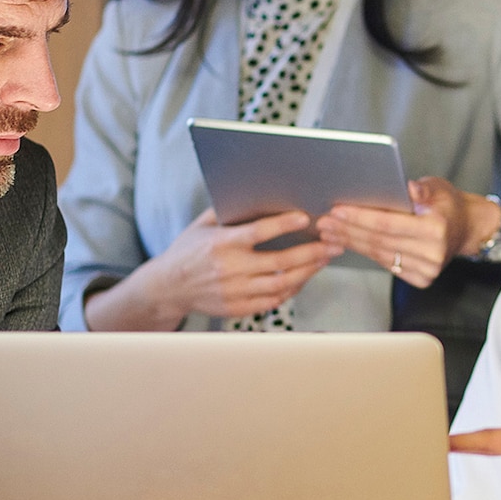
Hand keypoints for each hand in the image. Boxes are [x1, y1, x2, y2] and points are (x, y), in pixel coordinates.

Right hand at [142, 208, 334, 321]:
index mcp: (220, 244)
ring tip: (325, 258)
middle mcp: (229, 269)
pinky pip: (273, 300)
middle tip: (333, 243)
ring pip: (281, 284)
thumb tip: (256, 191)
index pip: (258, 233)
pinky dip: (292, 289)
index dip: (283, 225)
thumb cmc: (188, 251)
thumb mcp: (202, 225)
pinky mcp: (237, 308)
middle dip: (311, 252)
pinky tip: (305, 277)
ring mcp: (234, 292)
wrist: (167, 288)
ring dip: (308, 271)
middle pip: (279, 262)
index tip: (306, 218)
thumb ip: (228, 210)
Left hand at [319, 177, 495, 288]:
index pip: (388, 224)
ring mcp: (427, 270)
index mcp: (436, 229)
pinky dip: (365, 252)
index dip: (360, 217)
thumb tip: (407, 188)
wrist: (467, 228)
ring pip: (379, 254)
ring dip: (351, 242)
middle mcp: (433, 253)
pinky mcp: (421, 279)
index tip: (337, 210)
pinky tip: (348, 242)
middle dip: (348, 229)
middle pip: (379, 241)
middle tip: (323, 221)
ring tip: (329, 231)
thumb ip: (422, 189)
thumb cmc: (448, 204)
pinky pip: (386, 263)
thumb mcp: (438, 187)